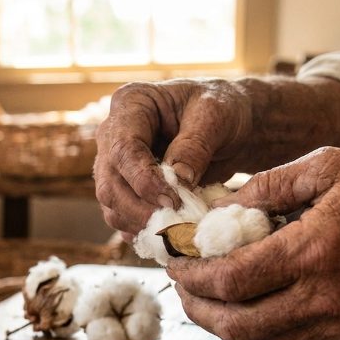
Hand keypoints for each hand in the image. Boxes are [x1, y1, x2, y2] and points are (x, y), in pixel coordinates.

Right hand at [94, 79, 256, 234]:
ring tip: (176, 231)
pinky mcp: (126, 189)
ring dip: (140, 224)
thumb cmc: (223, 109)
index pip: (123, 149)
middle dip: (139, 210)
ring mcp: (115, 164)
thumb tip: (177, 181)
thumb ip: (195, 146)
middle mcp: (113, 135)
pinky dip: (142, 230)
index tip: (173, 200)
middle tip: (174, 225)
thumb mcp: (216, 116)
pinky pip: (122, 217)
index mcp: (130, 104)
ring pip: (111, 204)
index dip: (144, 180)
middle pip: (109, 183)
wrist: (230, 126)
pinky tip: (169, 235)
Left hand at [166, 147, 339, 339]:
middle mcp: (324, 297)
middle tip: (181, 282)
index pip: (232, 279)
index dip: (192, 275)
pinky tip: (241, 304)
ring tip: (203, 295)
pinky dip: (252, 330)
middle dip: (196, 306)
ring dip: (220, 323)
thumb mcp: (327, 165)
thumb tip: (219, 206)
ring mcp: (337, 323)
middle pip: (235, 323)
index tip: (174, 260)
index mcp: (315, 250)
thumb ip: (268, 184)